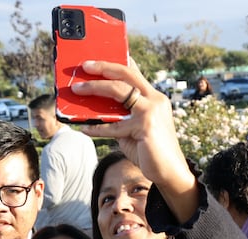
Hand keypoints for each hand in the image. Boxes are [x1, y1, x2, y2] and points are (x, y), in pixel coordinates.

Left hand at [73, 59, 191, 194]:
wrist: (170, 172)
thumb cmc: (151, 151)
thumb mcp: (135, 129)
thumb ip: (121, 117)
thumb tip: (96, 111)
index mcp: (155, 98)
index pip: (135, 74)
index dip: (118, 62)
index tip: (101, 57)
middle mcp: (155, 100)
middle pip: (126, 74)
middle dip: (103, 67)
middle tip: (84, 66)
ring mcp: (151, 111)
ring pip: (118, 91)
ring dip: (94, 88)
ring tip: (77, 90)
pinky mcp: (145, 126)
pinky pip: (113, 125)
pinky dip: (96, 127)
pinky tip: (84, 128)